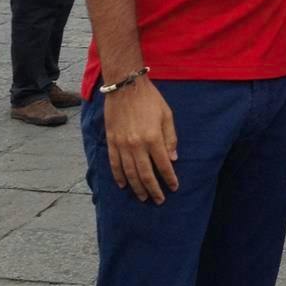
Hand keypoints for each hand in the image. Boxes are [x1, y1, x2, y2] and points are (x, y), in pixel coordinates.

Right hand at [103, 77, 178, 202]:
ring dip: (137, 187)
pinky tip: (123, 185)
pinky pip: (114, 163)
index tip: (174, 187)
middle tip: (159, 200)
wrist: (125, 85)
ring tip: (143, 197)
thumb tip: (173, 159)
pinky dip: (119, 176)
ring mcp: (122, 144)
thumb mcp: (167, 115)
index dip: (169, 178)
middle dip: (153, 189)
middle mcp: (137, 144)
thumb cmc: (150, 99)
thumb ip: (170, 138)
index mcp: (153, 138)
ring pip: (129, 173)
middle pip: (145, 174)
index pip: (163, 165)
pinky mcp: (111, 141)